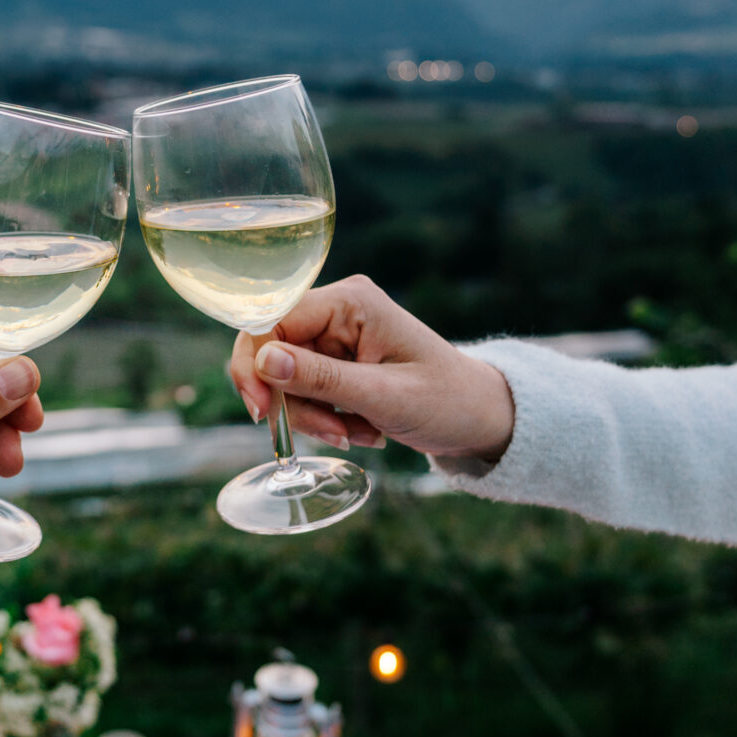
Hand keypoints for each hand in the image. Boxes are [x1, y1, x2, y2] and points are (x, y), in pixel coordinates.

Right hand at [228, 275, 512, 464]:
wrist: (480, 417)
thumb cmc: (447, 401)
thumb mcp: (384, 396)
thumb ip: (321, 378)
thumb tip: (262, 360)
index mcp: (351, 301)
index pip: (271, 320)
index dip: (256, 365)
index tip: (264, 413)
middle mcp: (338, 309)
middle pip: (273, 353)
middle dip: (295, 402)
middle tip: (333, 434)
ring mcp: (335, 334)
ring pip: (284, 379)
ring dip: (314, 416)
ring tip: (358, 433)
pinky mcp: (337, 359)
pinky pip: (304, 390)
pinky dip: (324, 417)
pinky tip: (361, 428)